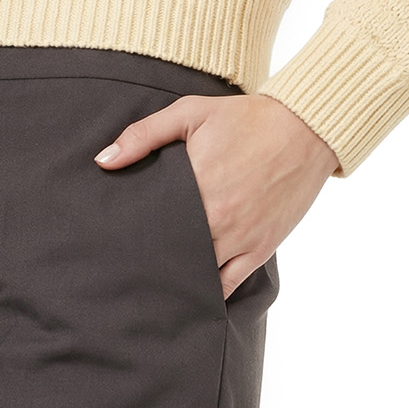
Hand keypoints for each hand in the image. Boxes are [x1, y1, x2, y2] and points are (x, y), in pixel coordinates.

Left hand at [94, 93, 338, 298]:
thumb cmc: (246, 118)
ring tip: (150, 284)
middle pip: (170, 253)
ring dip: (175, 278)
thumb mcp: (191, 113)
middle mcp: (217, 219)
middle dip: (147, 261)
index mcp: (196, 185)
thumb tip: (103, 161)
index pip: (150, 224)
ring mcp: (240, 238)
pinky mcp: (260, 248)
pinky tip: (189, 295)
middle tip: (124, 267)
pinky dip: (208, 292)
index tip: (111, 240)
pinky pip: (229, 285)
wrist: (305, 129)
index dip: (129, 235)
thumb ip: (143, 135)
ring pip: (197, 274)